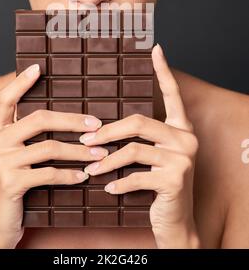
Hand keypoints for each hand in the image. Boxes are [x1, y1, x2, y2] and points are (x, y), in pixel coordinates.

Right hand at [0, 64, 106, 248]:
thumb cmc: (11, 185)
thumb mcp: (12, 157)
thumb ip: (25, 138)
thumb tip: (62, 118)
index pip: (5, 99)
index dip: (20, 82)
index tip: (38, 67)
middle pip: (38, 119)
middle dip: (72, 120)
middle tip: (97, 124)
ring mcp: (0, 162)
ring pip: (50, 147)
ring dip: (79, 150)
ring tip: (99, 153)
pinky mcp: (10, 182)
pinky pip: (49, 173)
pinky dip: (70, 175)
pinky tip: (83, 176)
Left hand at [79, 44, 200, 248]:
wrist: (175, 222)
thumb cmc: (157, 185)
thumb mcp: (152, 157)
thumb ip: (138, 138)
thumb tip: (101, 125)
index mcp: (180, 128)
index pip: (173, 94)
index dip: (164, 71)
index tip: (156, 48)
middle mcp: (186, 138)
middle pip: (139, 122)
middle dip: (107, 132)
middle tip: (85, 142)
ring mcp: (183, 159)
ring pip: (133, 150)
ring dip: (106, 161)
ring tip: (90, 169)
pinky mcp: (175, 181)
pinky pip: (136, 176)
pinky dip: (118, 183)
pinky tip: (107, 188)